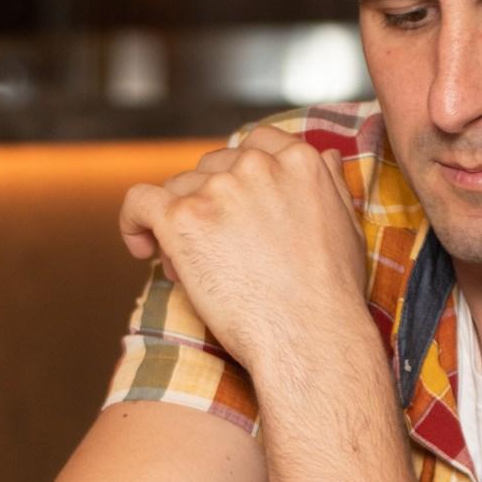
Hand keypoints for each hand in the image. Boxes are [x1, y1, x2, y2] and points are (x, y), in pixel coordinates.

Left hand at [119, 126, 365, 376]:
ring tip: (189, 269)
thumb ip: (330, 183)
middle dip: (207, 204)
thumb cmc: (331, 294)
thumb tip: (324, 155)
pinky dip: (133, 222)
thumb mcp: (348, 225)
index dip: (236, 173)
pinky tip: (142, 249)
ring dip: (178, 224)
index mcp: (298, 161)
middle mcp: (256, 165)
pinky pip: (139, 202)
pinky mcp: (182, 218)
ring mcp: (217, 189)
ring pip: (177, 191)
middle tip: (213, 251)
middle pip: (210, 169)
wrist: (308, 337)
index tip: (230, 203)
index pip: (255, 144)